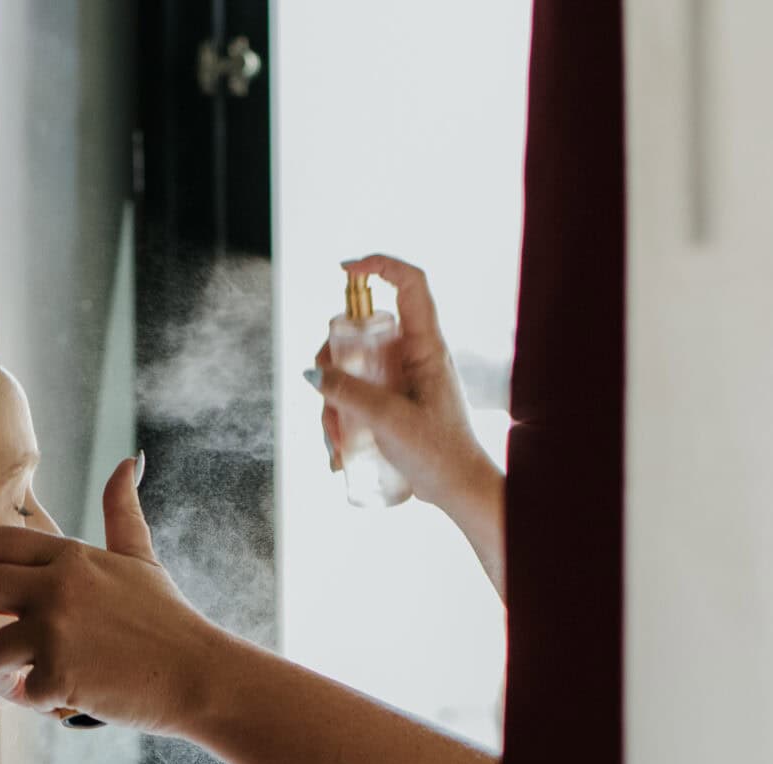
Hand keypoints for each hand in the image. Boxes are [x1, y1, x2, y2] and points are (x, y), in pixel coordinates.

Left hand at [0, 457, 226, 735]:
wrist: (198, 675)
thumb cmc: (169, 621)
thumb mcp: (142, 558)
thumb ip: (123, 511)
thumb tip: (131, 461)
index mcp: (69, 556)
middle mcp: (56, 585)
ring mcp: (54, 629)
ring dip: (3, 672)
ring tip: (34, 681)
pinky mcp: (57, 673)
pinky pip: (20, 691)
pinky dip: (35, 700)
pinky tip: (66, 697)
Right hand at [314, 255, 500, 515]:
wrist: (459, 489)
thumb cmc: (438, 452)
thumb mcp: (388, 420)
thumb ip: (348, 393)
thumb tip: (313, 373)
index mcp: (426, 346)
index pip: (410, 284)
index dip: (380, 265)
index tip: (345, 269)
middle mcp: (414, 356)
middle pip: (363, 331)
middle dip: (333, 360)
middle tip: (322, 389)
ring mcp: (403, 380)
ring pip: (354, 369)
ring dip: (334, 400)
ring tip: (335, 440)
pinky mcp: (394, 403)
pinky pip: (358, 396)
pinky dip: (343, 417)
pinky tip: (340, 450)